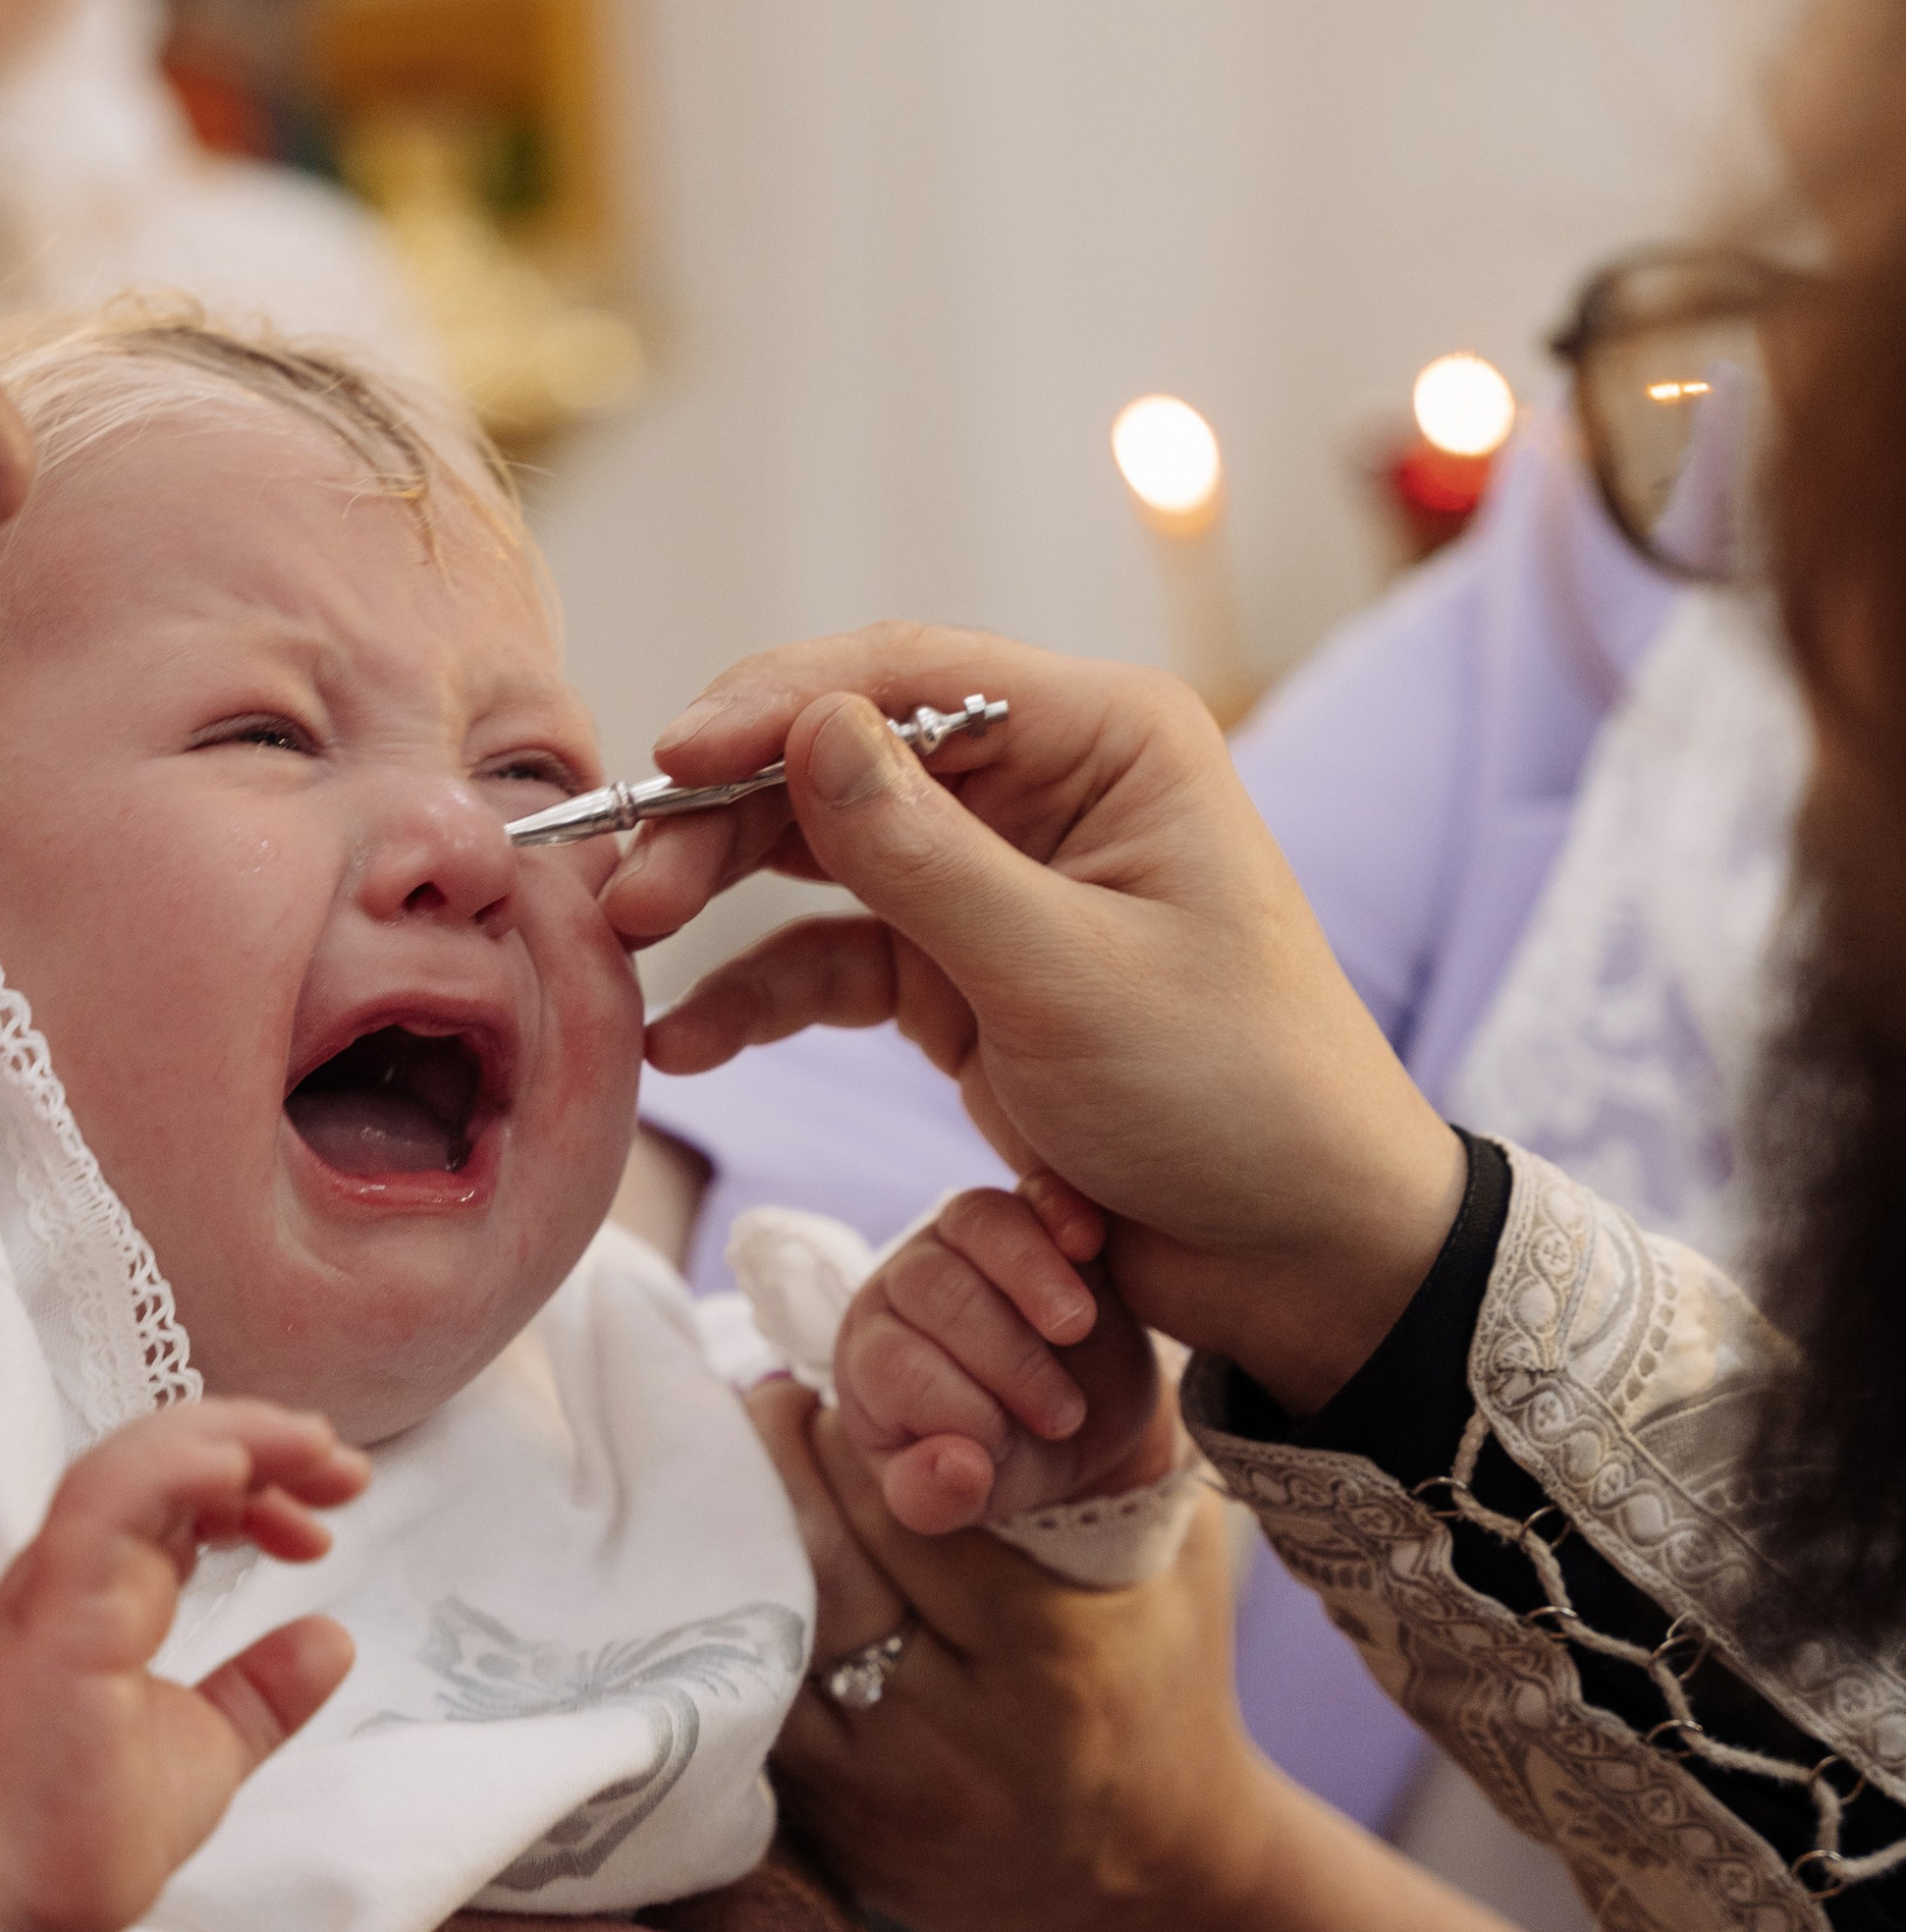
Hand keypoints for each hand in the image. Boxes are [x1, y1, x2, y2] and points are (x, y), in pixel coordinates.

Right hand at [0, 1399, 367, 1931]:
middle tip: (348, 1470)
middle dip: (264, 1445)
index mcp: (108, 1594)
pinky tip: (237, 1466)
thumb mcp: (204, 1750)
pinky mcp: (50, 1613)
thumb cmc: (70, 1839)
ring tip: (315, 1448)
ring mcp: (58, 1588)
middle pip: (167, 1458)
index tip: (331, 1518)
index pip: (186, 1498)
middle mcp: (78, 1574)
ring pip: (133, 1461)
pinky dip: (171, 1470)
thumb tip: (332, 1640)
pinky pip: (104, 1507)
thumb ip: (261, 1693)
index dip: (262, 1485)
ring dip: (233, 1439)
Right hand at [608, 626, 1465, 1409]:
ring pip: (820, 854)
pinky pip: (836, 959)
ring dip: (723, 894)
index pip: (906, 675)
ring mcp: (998, 884)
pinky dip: (761, 994)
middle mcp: (1047, 789)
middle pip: (843, 757)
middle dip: (724, 814)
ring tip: (627, 941)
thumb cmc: (1233, 1097)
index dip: (774, 705)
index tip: (670, 761)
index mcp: (1106, 741)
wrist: (1304, 1256)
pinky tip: (690, 1038)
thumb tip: (806, 728)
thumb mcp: (1066, 976)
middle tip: (627, 887)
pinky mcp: (966, 979)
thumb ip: (924, 855)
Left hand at [764, 1415, 1746, 1931]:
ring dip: (746, 1531)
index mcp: (1053, 1656)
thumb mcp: (1178, 1559)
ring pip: (774, 1633)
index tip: (839, 1381)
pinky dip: (740, 1623)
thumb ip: (1123, 1442)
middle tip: (771, 1400)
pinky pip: (755, 1706)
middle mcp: (961, 1733)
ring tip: (744, 1464)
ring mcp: (887, 1794)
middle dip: (786, 1461)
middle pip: (826, 1561)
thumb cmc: (1170, 1689)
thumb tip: (1052, 1309)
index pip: (915, 1505)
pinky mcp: (838, 1833)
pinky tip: (741, 1563)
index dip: (864, 1428)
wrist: (1157, 1896)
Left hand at [836, 1177, 1180, 1533]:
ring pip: (975, 1221)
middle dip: (1003, 1356)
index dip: (953, 1407)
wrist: (1081, 1423)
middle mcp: (905, 1285)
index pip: (891, 1362)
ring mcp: (965, 1238)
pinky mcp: (1033, 1211)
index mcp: (872, 1357)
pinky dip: (1059, 1208)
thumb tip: (960, 1469)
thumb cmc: (1003, 1459)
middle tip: (1059, 1414)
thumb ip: (936, 1497)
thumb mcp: (965, 1497)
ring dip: (1031, 1278)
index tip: (1006, 1447)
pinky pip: (1034, 1187)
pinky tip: (1088, 1244)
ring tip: (1076, 1331)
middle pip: (930, 1286)